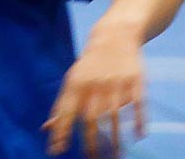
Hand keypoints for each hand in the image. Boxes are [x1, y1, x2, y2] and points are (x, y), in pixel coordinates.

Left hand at [44, 27, 144, 156]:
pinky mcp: (136, 83)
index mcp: (75, 84)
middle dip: (90, 142)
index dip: (60, 131)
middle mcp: (94, 85)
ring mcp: (116, 84)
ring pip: (114, 117)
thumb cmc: (90, 66)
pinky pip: (138, 106)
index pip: (65, 112)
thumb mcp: (72, 81)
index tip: (56, 151)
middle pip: (90, 118)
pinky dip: (138, 122)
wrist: (114, 36)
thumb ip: (61, 106)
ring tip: (114, 156)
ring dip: (114, 139)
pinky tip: (138, 137)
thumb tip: (46, 128)